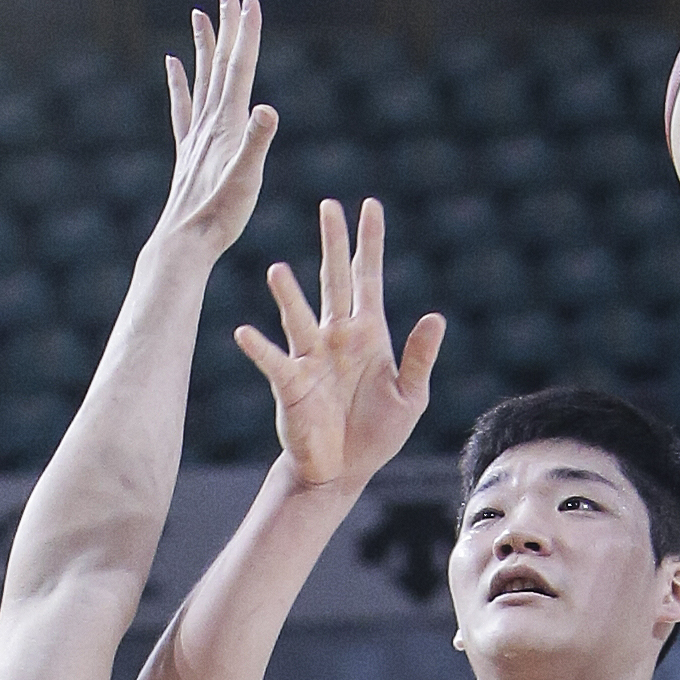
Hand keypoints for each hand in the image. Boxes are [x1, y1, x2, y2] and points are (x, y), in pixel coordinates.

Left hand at [154, 0, 277, 259]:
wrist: (184, 244)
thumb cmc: (219, 217)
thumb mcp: (247, 180)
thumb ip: (257, 142)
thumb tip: (267, 108)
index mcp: (227, 124)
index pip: (240, 67)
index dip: (247, 31)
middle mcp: (209, 123)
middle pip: (220, 62)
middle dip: (227, 24)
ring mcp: (196, 136)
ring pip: (201, 77)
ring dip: (203, 44)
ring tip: (200, 13)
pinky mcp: (187, 153)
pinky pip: (182, 106)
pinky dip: (178, 81)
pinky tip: (172, 63)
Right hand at [234, 197, 444, 496]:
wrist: (342, 473)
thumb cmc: (375, 435)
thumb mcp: (410, 398)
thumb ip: (420, 358)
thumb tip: (434, 317)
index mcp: (368, 335)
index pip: (367, 278)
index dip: (369, 243)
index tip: (370, 206)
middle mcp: (337, 336)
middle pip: (333, 280)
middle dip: (333, 244)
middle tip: (328, 206)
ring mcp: (312, 357)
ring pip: (299, 316)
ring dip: (289, 295)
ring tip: (278, 270)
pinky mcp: (291, 384)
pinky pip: (274, 361)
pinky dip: (259, 348)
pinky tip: (245, 333)